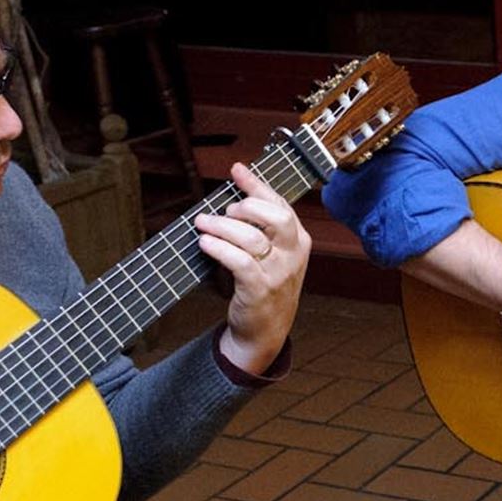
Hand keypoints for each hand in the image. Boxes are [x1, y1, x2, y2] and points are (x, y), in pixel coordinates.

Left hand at [197, 162, 309, 375]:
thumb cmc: (265, 286)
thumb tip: (234, 199)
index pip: (281, 204)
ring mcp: (279, 273)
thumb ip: (263, 229)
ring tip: (203, 224)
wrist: (265, 330)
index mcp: (298, 241)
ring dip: (222, 227)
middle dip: (245, 207)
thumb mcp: (274, 255)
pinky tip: (205, 243)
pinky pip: (239, 262)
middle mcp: (293, 255)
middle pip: (275, 217)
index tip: (236, 170)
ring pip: (251, 238)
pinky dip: (219, 248)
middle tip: (224, 211)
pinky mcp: (260, 289)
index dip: (257, 185)